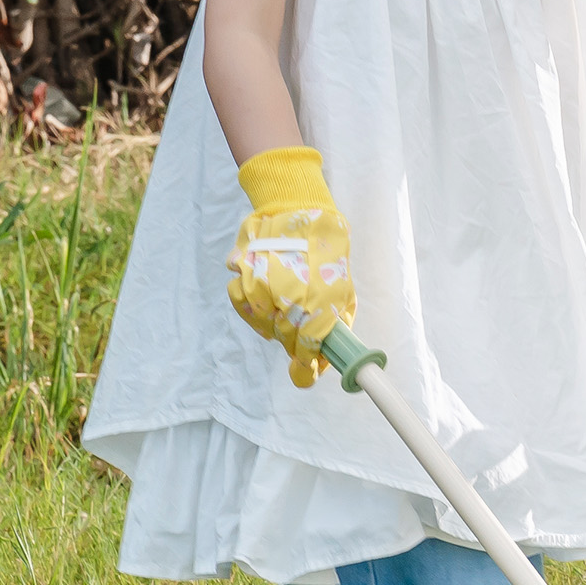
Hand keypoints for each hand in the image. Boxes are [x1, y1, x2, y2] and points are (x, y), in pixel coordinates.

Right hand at [226, 147, 356, 385]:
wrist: (299, 208)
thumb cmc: (327, 247)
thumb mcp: (344, 283)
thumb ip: (337, 319)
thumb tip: (329, 352)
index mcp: (320, 299)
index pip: (309, 345)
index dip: (305, 366)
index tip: (304, 377)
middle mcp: (290, 294)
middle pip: (285, 336)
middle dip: (293, 342)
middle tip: (299, 335)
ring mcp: (264, 284)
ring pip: (263, 323)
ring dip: (273, 323)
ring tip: (284, 305)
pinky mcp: (244, 272)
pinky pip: (242, 305)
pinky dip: (251, 308)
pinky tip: (264, 300)